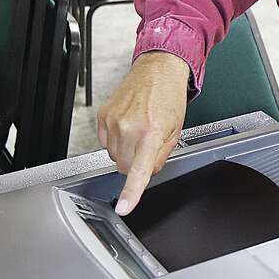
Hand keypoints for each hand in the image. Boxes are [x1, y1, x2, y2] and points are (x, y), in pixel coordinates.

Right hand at [96, 52, 190, 215]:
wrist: (157, 70)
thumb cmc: (169, 98)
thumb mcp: (175, 131)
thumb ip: (161, 157)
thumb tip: (147, 174)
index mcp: (152, 132)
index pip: (139, 169)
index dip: (131, 191)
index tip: (124, 207)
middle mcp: (130, 127)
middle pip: (124, 167)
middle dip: (136, 164)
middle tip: (148, 146)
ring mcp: (113, 121)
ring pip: (114, 156)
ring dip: (126, 152)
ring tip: (139, 132)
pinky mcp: (103, 116)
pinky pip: (105, 142)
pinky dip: (116, 140)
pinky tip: (128, 126)